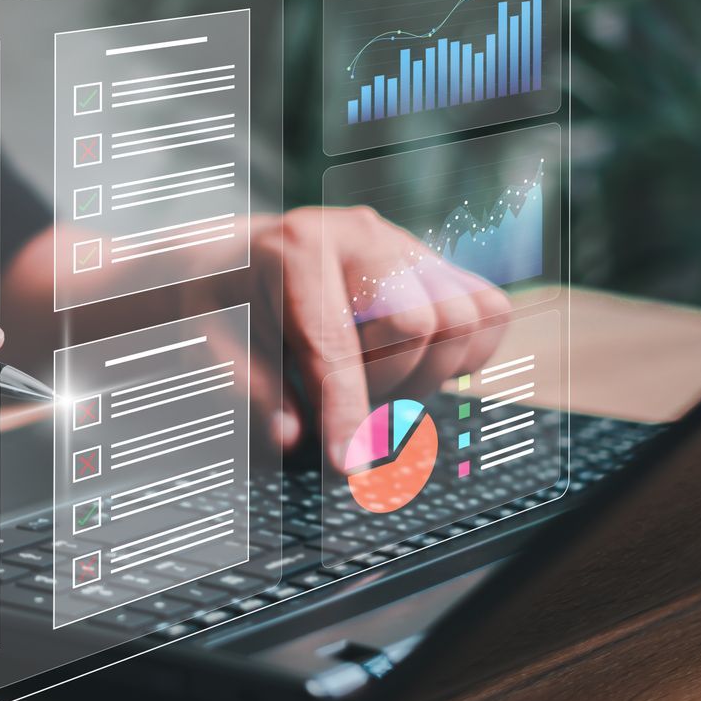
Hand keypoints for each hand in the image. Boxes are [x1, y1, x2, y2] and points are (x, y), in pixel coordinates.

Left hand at [243, 207, 511, 464]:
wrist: (235, 253)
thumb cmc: (221, 300)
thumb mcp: (211, 342)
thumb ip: (253, 391)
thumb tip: (290, 438)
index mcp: (297, 252)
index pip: (337, 344)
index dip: (346, 411)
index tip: (351, 464)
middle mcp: (360, 237)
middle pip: (419, 324)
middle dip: (388, 383)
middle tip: (349, 401)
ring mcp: (402, 243)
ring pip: (468, 316)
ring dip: (428, 371)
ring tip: (379, 381)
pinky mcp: (430, 260)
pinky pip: (489, 310)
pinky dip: (464, 352)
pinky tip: (413, 364)